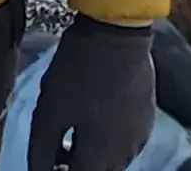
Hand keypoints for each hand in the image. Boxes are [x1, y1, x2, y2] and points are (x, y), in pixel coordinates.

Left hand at [24, 17, 156, 170]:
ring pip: (115, 162)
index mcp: (101, 154)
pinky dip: (111, 141)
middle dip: (78, 167)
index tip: (48, 161)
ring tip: (75, 134)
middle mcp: (127, 152)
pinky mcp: (148, 117)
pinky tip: (96, 120)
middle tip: (58, 150)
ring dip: (95, 156)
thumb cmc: (77, 71)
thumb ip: (41, 150)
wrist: (116, 33)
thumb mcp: (49, 111)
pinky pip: (128, 142)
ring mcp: (141, 135)